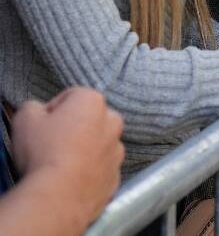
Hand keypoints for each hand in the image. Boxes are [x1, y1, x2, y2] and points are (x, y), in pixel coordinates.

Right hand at [11, 89, 124, 226]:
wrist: (59, 197)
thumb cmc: (43, 152)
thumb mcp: (25, 118)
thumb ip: (33, 106)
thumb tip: (39, 110)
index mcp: (93, 102)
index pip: (71, 97)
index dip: (52, 111)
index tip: (42, 126)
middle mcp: (113, 122)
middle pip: (89, 120)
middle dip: (73, 128)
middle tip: (51, 145)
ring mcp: (117, 151)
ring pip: (97, 145)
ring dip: (83, 151)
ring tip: (60, 165)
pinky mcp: (116, 176)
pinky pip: (100, 169)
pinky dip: (88, 172)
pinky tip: (71, 179)